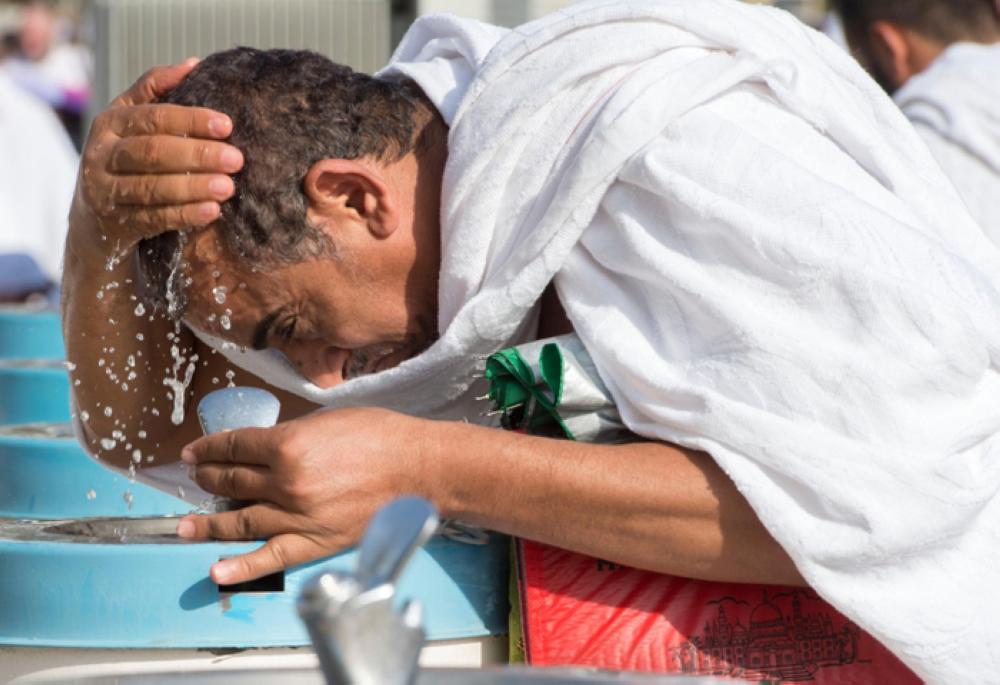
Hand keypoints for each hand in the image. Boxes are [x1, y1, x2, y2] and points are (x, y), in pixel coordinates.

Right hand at [69, 58, 243, 264]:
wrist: (92, 218)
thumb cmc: (125, 157)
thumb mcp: (131, 120)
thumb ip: (156, 90)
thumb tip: (194, 64)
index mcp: (111, 123)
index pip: (153, 117)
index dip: (191, 120)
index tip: (227, 125)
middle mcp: (102, 155)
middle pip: (153, 152)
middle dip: (198, 155)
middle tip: (236, 160)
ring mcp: (105, 191)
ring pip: (152, 187)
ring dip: (193, 187)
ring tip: (228, 188)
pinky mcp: (115, 222)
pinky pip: (153, 218)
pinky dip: (184, 215)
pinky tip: (212, 212)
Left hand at [177, 408, 442, 583]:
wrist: (420, 468)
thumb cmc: (382, 436)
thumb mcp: (329, 420)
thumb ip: (292, 435)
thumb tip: (266, 448)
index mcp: (289, 444)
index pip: (235, 446)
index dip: (209, 448)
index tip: (195, 451)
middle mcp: (287, 482)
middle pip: (232, 481)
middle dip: (207, 478)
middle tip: (195, 478)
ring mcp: (299, 515)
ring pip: (242, 521)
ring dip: (209, 524)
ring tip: (185, 526)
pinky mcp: (316, 541)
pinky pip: (272, 557)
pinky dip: (241, 566)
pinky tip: (217, 569)